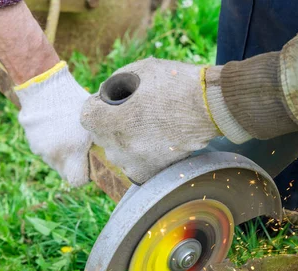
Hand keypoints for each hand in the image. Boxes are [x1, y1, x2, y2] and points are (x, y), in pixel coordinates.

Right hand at [15, 62, 91, 186]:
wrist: (44, 85)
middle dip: (73, 165)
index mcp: (71, 153)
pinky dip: (49, 143)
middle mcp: (54, 155)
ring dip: (61, 153)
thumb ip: (99, 141)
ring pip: (53, 160)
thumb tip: (113, 153)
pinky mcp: (30, 140)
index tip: (89, 166)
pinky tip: (56, 127)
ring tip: (68, 133)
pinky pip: (43, 148)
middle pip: (64, 172)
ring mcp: (39, 149)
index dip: (85, 176)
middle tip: (80, 148)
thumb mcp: (92, 122)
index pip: (77, 181)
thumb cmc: (74, 102)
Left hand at [81, 57, 220, 183]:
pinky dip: (142, 155)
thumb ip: (112, 86)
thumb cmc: (175, 84)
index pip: (86, 115)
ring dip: (127, 141)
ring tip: (150, 127)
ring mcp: (135, 163)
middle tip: (137, 112)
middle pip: (102, 136)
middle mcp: (118, 147)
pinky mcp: (152, 172)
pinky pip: (136, 165)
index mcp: (109, 121)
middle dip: (112, 124)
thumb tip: (104, 99)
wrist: (211, 106)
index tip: (114, 102)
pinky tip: (157, 141)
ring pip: (119, 152)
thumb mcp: (137, 71)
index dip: (99, 104)